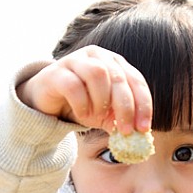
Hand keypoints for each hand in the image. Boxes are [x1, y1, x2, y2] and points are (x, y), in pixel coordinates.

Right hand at [17, 45, 151, 135]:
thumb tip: (140, 137)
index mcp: (115, 62)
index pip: (136, 80)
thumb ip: (121, 120)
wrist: (48, 100)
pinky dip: (82, 104)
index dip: (143, 105)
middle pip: (118, 78)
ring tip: (96, 116)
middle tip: (125, 131)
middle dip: (125, 108)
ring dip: (101, 101)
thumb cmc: (83, 103)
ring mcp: (76, 60)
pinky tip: (82, 114)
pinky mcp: (56, 71)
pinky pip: (73, 85)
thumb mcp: (106, 114)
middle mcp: (97, 56)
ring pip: (97, 74)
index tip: (144, 128)